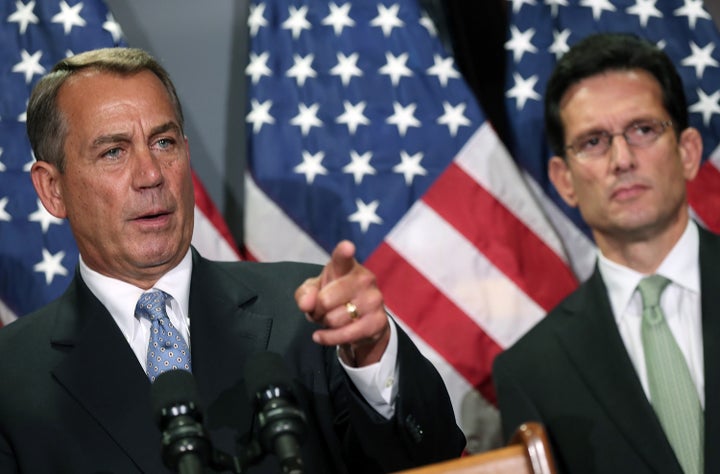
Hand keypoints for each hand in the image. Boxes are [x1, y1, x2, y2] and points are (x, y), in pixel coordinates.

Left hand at [295, 240, 389, 366]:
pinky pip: (345, 335)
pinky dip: (328, 338)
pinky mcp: (378, 321)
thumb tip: (307, 304)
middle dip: (317, 310)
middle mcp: (364, 279)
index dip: (344, 252)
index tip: (347, 247)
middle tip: (320, 310)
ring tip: (329, 320)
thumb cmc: (333, 298)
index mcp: (347, 266)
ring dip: (325, 324)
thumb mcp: (313, 292)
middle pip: (326, 300)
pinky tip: (321, 336)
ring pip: (334, 319)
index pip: (343, 258)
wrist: (359, 320)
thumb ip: (305, 294)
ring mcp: (374, 300)